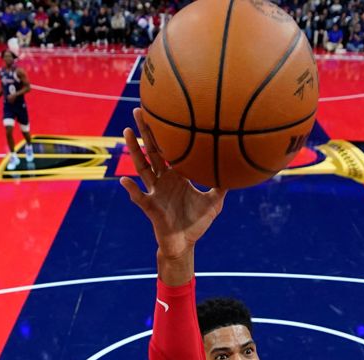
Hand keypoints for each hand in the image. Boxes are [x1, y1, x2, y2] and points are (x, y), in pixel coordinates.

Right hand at [120, 108, 225, 259]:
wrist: (185, 244)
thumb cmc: (197, 223)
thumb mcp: (214, 202)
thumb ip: (222, 185)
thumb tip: (238, 170)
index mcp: (176, 175)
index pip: (168, 150)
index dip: (163, 133)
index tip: (161, 112)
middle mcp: (162, 180)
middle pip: (151, 151)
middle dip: (145, 131)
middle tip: (139, 110)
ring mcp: (154, 192)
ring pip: (142, 167)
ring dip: (134, 150)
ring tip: (126, 133)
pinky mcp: (150, 207)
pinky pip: (139, 197)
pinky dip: (132, 189)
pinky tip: (124, 180)